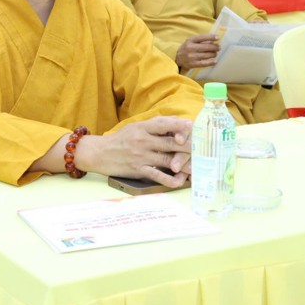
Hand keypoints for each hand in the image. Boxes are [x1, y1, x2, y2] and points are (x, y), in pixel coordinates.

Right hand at [77, 116, 192, 186]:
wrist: (99, 153)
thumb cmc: (121, 139)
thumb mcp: (135, 126)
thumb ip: (155, 125)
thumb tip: (178, 123)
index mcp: (143, 127)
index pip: (163, 124)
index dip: (178, 125)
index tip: (192, 127)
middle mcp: (143, 140)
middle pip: (170, 143)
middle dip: (189, 146)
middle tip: (205, 149)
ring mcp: (141, 156)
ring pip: (168, 159)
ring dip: (185, 164)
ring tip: (200, 167)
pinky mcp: (139, 170)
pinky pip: (157, 175)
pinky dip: (170, 179)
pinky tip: (180, 181)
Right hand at [176, 34, 219, 69]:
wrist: (177, 58)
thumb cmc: (187, 48)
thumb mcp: (191, 41)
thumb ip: (201, 40)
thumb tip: (213, 41)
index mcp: (190, 40)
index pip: (202, 37)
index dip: (211, 37)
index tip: (217, 38)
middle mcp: (191, 48)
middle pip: (206, 47)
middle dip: (215, 47)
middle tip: (219, 47)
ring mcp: (192, 57)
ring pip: (207, 55)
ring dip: (214, 54)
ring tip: (215, 53)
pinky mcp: (193, 64)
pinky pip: (204, 63)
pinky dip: (211, 62)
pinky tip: (215, 61)